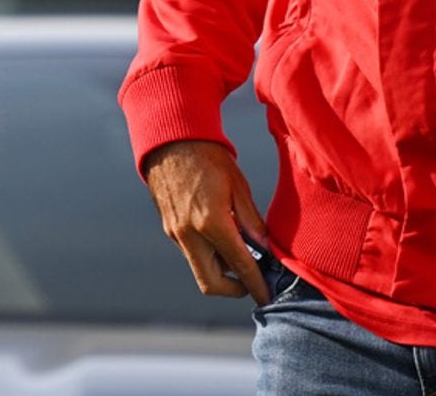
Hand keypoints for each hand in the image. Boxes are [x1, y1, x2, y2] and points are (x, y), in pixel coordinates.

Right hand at [142, 139, 270, 304]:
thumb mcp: (238, 185)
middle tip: (252, 282)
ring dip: (221, 269)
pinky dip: (209, 253)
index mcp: (210, 223)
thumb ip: (251, 221)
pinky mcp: (169, 228)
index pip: (239, 266)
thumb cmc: (208, 156)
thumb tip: (264, 248)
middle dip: (234, 289)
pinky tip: (222, 234)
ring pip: (200, 268)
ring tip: (241, 249)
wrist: (170, 139)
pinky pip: (191, 252)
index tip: (266, 296)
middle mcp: (189, 234)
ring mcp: (175, 233)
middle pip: (210, 283)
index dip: (255, 285)